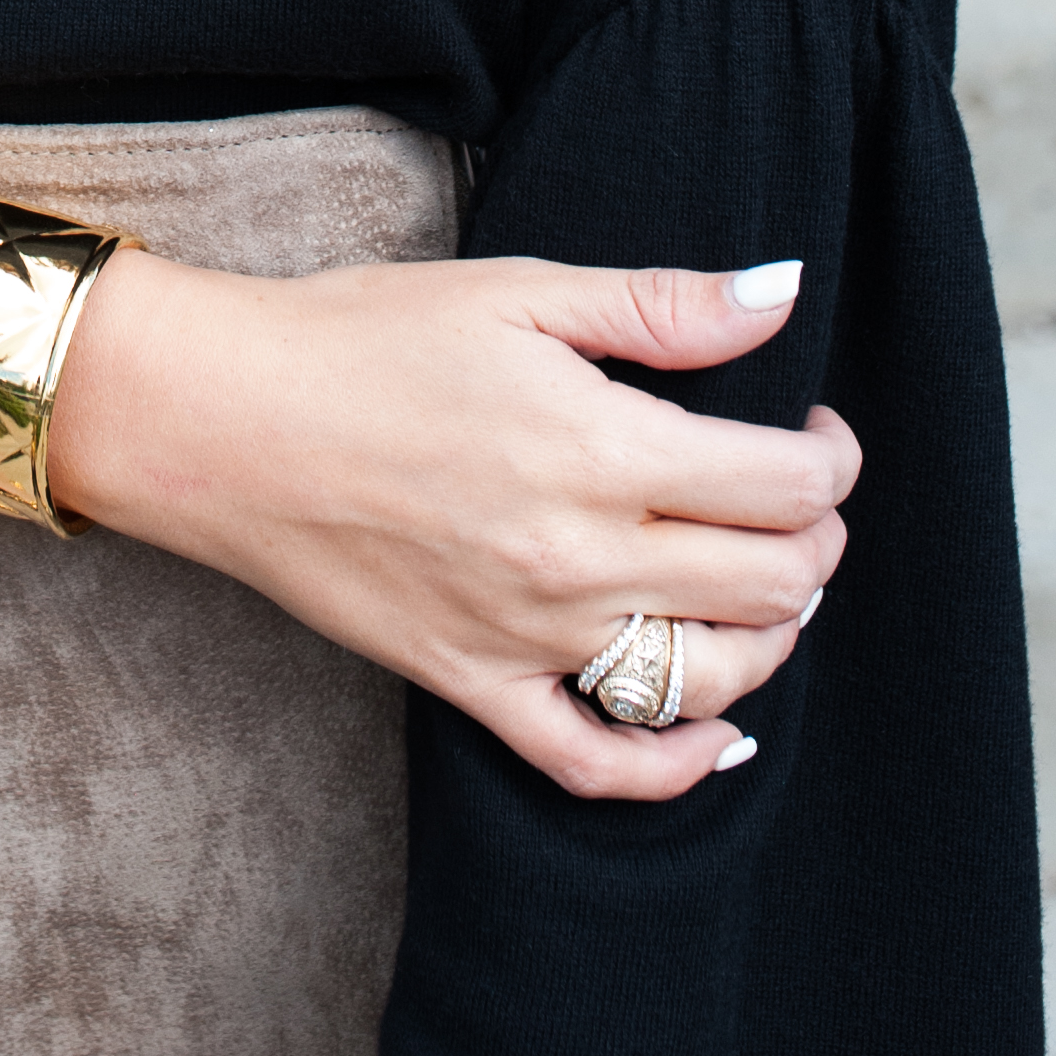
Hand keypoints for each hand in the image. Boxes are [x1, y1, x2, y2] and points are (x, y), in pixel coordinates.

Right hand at [46, 246, 853, 798]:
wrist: (224, 419)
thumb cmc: (363, 336)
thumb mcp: (518, 289)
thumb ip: (661, 305)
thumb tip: (781, 296)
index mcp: (601, 446)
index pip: (784, 485)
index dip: (830, 458)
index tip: (815, 426)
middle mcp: (580, 557)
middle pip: (772, 582)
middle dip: (816, 539)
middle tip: (797, 493)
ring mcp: (530, 636)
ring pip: (712, 676)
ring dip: (774, 635)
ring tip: (767, 581)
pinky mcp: (476, 686)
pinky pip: (598, 762)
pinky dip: (678, 765)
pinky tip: (721, 734)